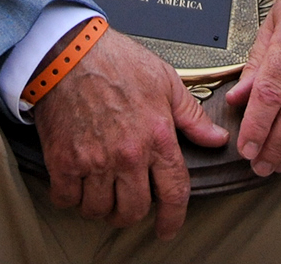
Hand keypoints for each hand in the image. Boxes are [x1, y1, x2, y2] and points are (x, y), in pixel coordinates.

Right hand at [34, 29, 226, 239]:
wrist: (69, 52)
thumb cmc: (115, 61)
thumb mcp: (165, 82)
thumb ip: (191, 116)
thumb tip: (216, 137)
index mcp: (156, 137)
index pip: (174, 192)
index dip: (173, 218)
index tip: (168, 228)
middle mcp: (127, 155)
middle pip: (134, 210)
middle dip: (133, 214)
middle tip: (128, 205)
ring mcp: (94, 161)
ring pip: (99, 210)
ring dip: (101, 208)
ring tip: (101, 194)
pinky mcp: (63, 161)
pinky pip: (68, 200)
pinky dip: (71, 199)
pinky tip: (76, 186)